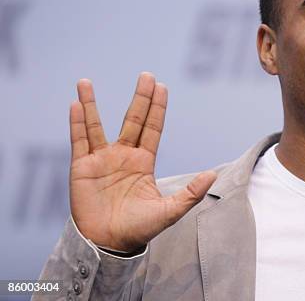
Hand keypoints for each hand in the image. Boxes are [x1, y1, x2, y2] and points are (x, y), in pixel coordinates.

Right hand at [69, 72, 216, 251]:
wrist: (108, 245)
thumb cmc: (138, 229)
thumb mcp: (169, 211)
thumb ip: (190, 193)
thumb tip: (212, 174)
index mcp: (143, 162)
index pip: (152, 128)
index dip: (157, 108)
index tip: (162, 86)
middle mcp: (123, 155)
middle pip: (132, 120)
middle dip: (140, 98)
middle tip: (147, 75)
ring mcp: (101, 159)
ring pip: (96, 125)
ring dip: (91, 103)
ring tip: (85, 81)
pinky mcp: (81, 167)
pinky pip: (78, 140)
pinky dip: (76, 122)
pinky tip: (76, 104)